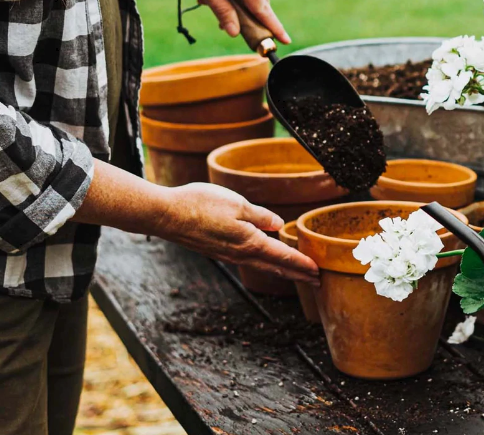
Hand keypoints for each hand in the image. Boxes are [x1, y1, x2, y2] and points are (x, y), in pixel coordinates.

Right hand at [160, 183, 318, 284]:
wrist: (165, 215)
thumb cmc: (200, 204)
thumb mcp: (236, 203)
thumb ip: (260, 215)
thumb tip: (279, 226)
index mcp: (249, 242)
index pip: (282, 256)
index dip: (301, 263)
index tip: (318, 271)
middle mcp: (240, 254)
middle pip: (275, 267)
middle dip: (296, 274)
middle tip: (316, 280)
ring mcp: (227, 254)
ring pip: (261, 266)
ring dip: (281, 271)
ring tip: (296, 273)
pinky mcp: (217, 250)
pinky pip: (248, 261)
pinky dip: (264, 264)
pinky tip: (264, 259)